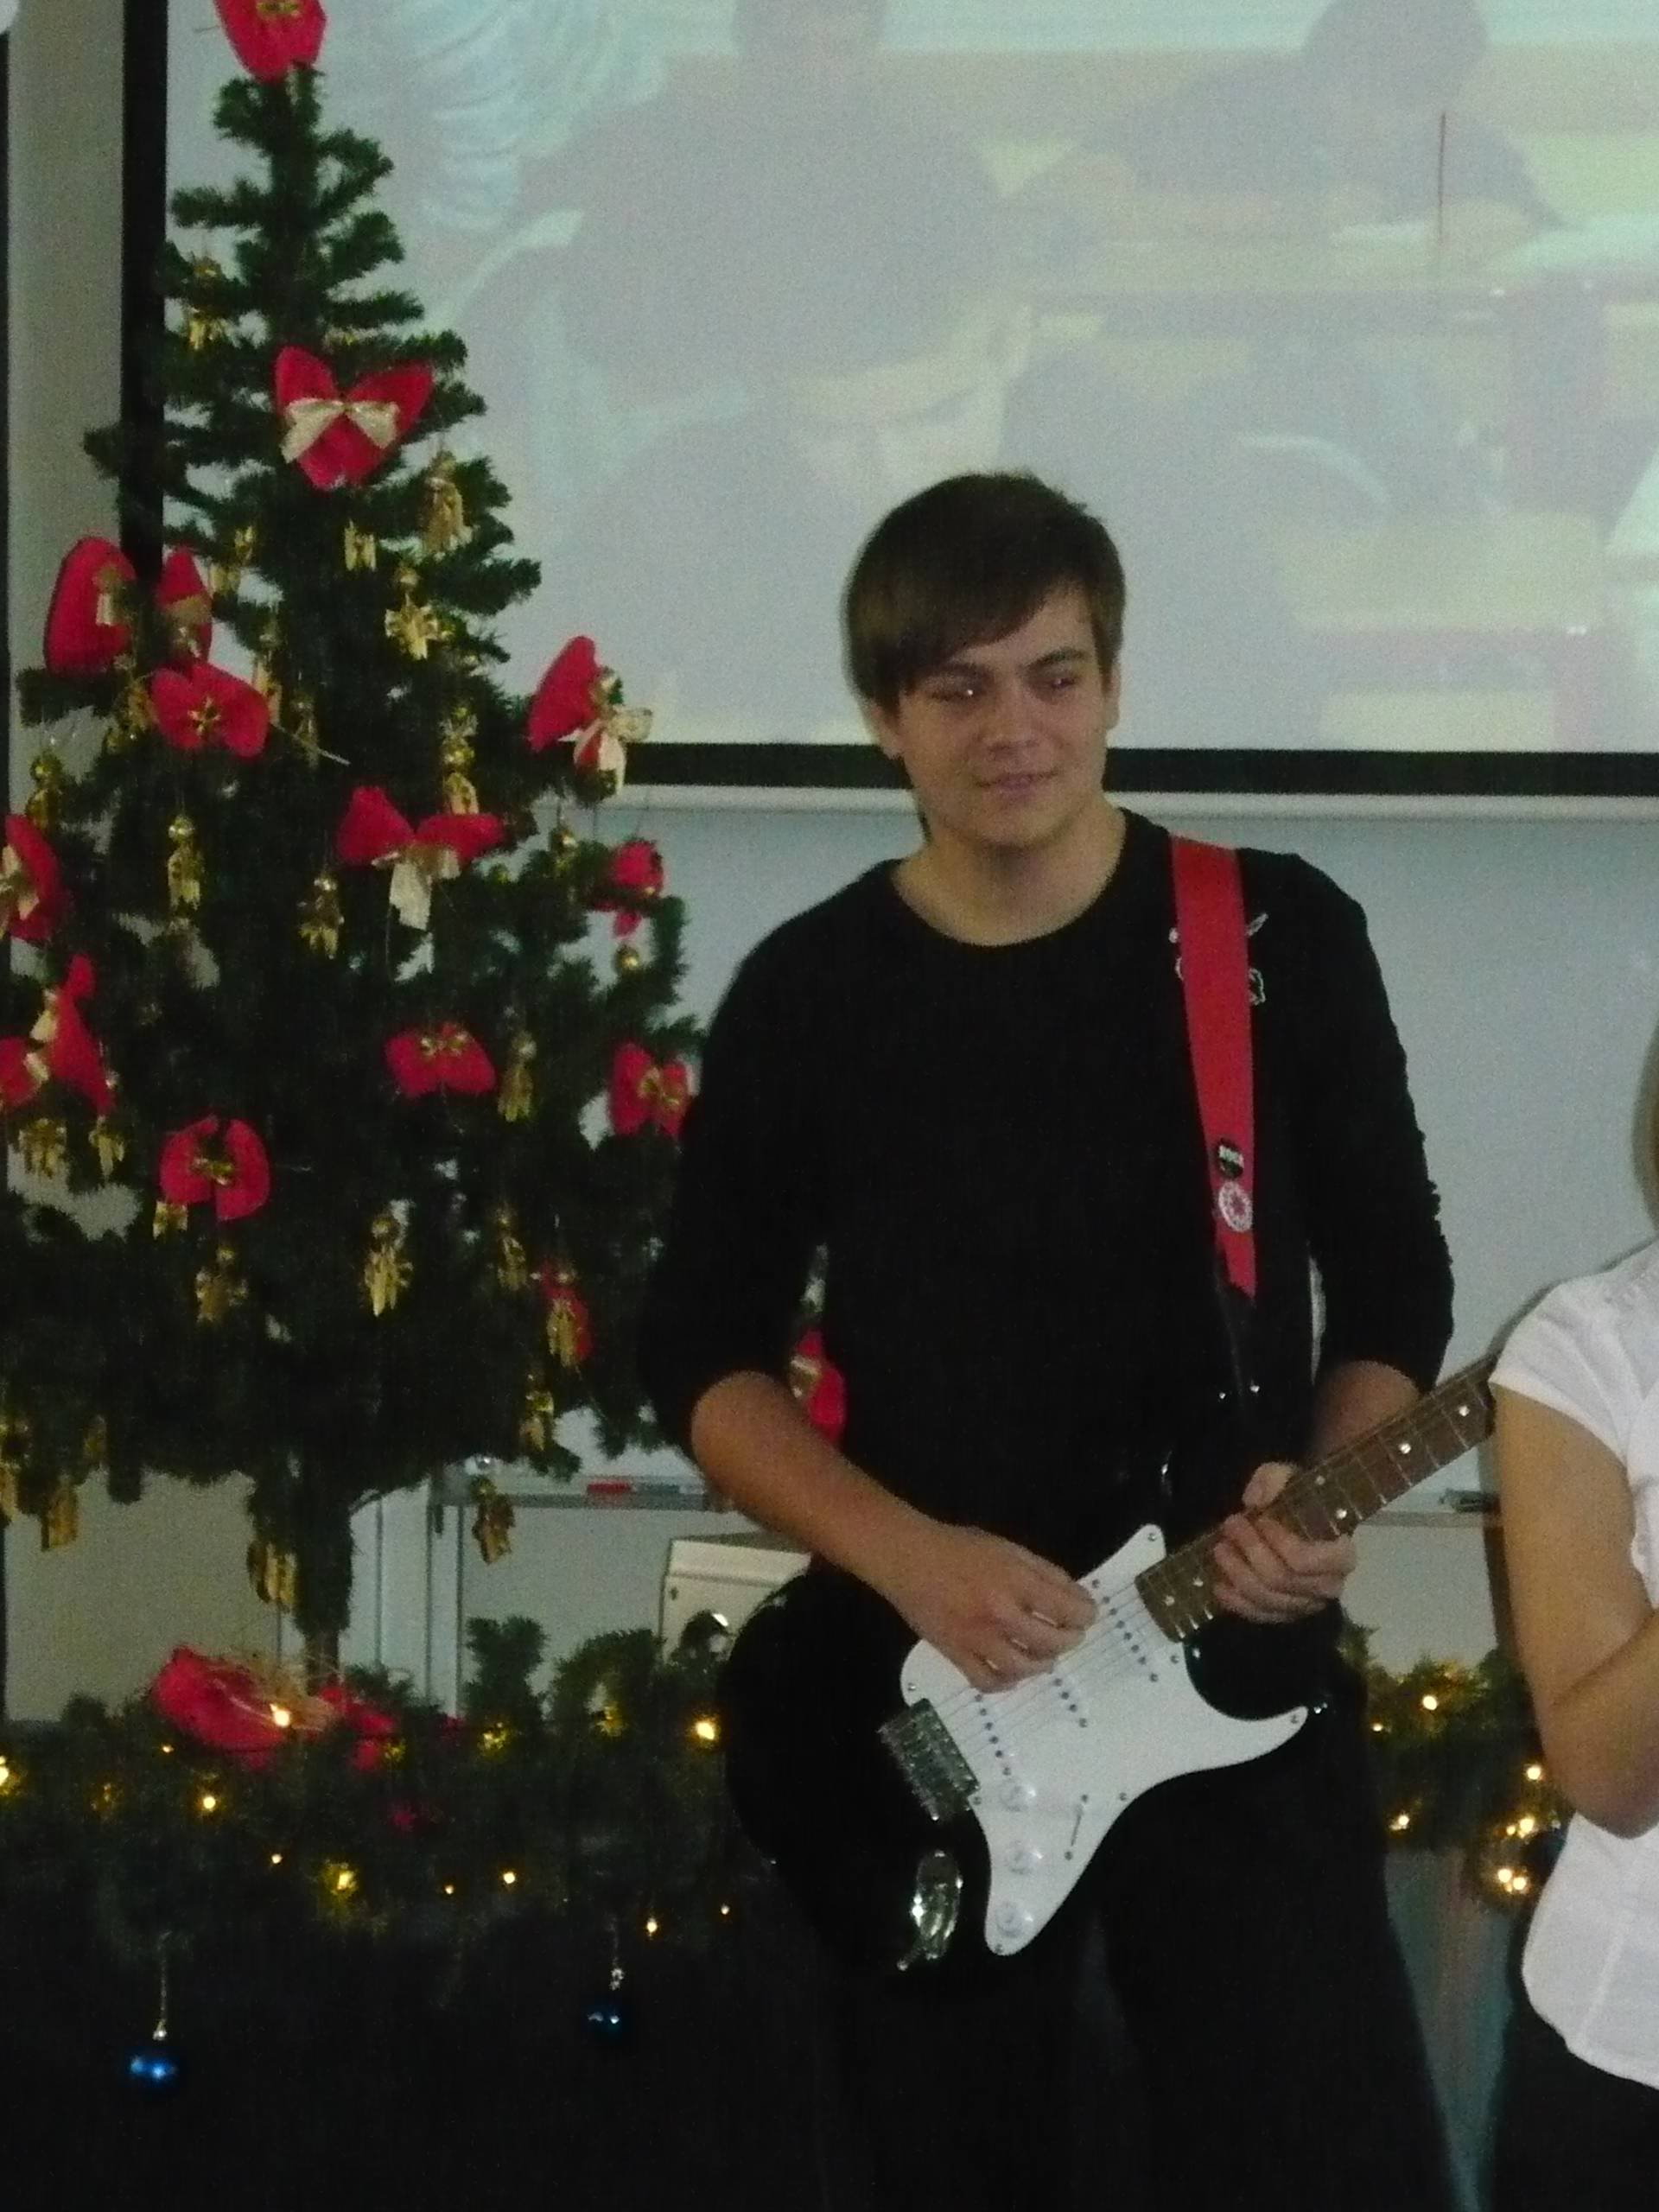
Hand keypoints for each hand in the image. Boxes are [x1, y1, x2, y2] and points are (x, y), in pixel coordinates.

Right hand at [873, 1521, 1096, 1693]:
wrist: (906, 1558)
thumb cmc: (959, 1547)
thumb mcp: (1007, 1548)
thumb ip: (1042, 1571)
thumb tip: (1074, 1595)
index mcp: (1015, 1581)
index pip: (1066, 1608)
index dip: (1085, 1613)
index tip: (1088, 1613)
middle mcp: (999, 1613)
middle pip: (1051, 1641)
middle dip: (1070, 1639)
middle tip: (1071, 1634)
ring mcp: (976, 1638)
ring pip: (1022, 1667)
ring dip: (1043, 1664)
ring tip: (1046, 1657)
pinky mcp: (955, 1653)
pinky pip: (986, 1680)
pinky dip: (1005, 1682)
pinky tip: (1012, 1673)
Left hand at [1210, 1460, 1355, 1624]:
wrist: (1310, 1521)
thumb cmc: (1303, 1500)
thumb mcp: (1292, 1477)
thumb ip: (1274, 1479)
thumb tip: (1253, 1500)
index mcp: (1340, 1555)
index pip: (1306, 1560)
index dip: (1279, 1542)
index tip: (1260, 1520)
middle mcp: (1327, 1587)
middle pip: (1281, 1580)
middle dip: (1251, 1551)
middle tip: (1230, 1524)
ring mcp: (1306, 1605)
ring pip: (1267, 1599)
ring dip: (1238, 1574)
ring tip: (1220, 1548)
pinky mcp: (1287, 1615)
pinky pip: (1260, 1616)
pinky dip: (1236, 1603)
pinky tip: (1218, 1586)